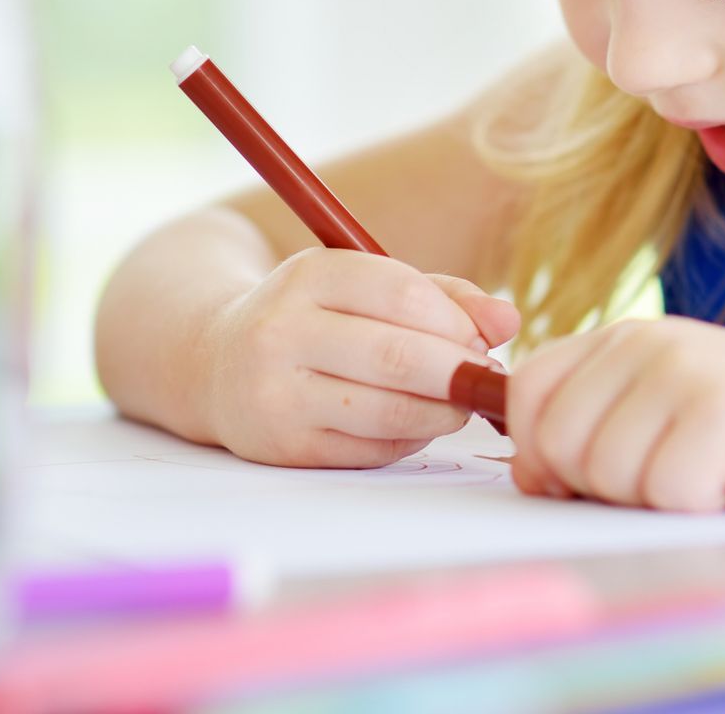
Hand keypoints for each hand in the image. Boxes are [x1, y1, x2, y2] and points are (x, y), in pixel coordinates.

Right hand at [201, 247, 519, 467]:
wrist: (215, 363)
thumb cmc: (313, 318)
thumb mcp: (363, 284)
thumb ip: (442, 296)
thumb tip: (509, 321)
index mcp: (308, 276)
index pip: (403, 295)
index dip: (458, 322)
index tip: (479, 338)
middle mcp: (283, 332)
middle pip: (400, 358)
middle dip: (460, 372)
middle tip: (483, 377)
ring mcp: (277, 394)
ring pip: (390, 411)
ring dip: (443, 412)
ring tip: (457, 401)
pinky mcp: (284, 446)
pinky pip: (372, 449)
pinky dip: (410, 439)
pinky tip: (414, 422)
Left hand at [506, 316, 724, 510]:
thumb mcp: (671, 404)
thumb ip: (600, 420)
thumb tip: (528, 469)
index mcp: (627, 337)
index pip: (528, 392)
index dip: (540, 450)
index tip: (583, 476)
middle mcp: (648, 343)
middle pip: (555, 443)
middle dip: (602, 487)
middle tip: (672, 478)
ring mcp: (684, 374)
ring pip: (607, 476)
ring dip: (658, 500)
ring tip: (715, 474)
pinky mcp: (720, 415)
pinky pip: (667, 494)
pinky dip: (703, 508)